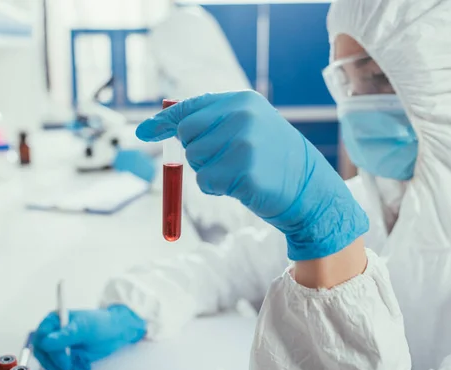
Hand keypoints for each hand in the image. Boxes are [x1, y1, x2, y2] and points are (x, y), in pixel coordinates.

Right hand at [33, 305, 145, 369]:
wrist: (115, 332)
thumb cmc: (100, 323)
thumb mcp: (84, 327)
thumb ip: (66, 335)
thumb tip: (45, 342)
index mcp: (53, 321)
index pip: (41, 339)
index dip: (50, 352)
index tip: (64, 361)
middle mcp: (53, 335)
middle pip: (44, 355)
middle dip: (56, 365)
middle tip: (70, 368)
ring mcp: (59, 349)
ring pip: (52, 366)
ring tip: (82, 369)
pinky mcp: (67, 359)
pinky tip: (84, 369)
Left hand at [137, 91, 367, 259]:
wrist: (307, 186)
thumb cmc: (271, 158)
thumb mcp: (248, 127)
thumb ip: (210, 122)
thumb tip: (158, 125)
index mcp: (241, 101)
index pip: (190, 107)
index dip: (163, 121)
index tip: (143, 131)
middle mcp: (241, 115)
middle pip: (186, 133)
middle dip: (194, 150)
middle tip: (220, 159)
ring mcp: (244, 143)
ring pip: (194, 160)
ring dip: (208, 171)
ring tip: (238, 171)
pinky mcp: (243, 171)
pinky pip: (206, 182)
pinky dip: (217, 188)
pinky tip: (242, 185)